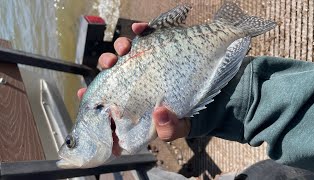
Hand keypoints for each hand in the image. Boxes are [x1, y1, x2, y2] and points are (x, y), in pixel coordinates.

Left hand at [77, 23, 190, 146]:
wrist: (207, 101)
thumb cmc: (184, 118)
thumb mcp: (175, 129)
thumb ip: (167, 130)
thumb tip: (159, 113)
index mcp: (133, 104)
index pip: (108, 100)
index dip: (94, 98)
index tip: (84, 94)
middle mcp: (136, 83)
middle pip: (114, 72)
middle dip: (106, 65)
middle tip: (110, 64)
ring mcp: (147, 66)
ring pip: (127, 53)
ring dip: (121, 47)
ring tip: (125, 47)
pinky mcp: (160, 52)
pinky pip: (148, 37)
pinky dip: (142, 30)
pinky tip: (140, 29)